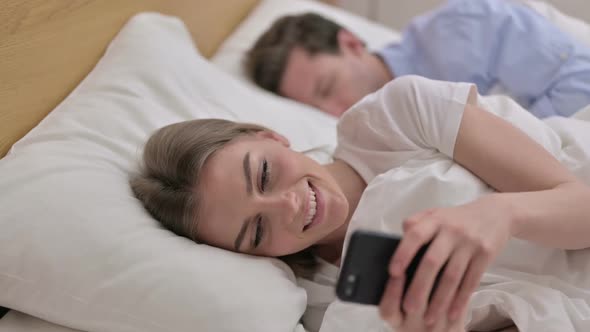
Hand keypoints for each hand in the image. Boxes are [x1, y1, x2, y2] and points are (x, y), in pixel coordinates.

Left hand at [379, 194, 512, 328]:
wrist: (495, 213)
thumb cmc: (456, 218)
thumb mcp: (435, 214)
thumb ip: (415, 224)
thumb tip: (396, 242)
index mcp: (435, 219)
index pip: (415, 235)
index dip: (403, 254)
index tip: (393, 273)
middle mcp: (452, 230)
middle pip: (432, 262)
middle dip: (419, 286)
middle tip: (408, 307)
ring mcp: (470, 243)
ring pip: (452, 276)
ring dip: (439, 300)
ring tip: (428, 318)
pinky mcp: (486, 255)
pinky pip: (471, 282)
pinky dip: (461, 300)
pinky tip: (452, 314)